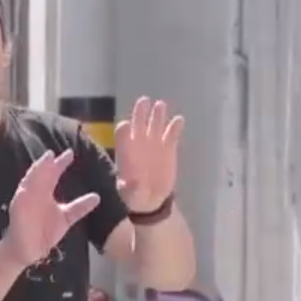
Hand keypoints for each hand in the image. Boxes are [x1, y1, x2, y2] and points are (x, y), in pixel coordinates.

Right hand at [4, 150, 101, 265]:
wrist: (30, 250)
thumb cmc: (45, 232)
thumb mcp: (66, 218)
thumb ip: (78, 207)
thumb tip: (96, 197)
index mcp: (45, 192)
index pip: (53, 174)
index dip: (60, 163)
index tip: (70, 153)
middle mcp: (35, 193)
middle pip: (41, 174)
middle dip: (46, 164)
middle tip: (53, 154)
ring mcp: (25, 200)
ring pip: (30, 182)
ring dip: (35, 172)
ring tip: (43, 163)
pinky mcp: (18, 210)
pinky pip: (20, 199)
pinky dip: (24, 192)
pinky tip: (28, 187)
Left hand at [114, 97, 183, 212]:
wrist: (151, 199)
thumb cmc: (134, 196)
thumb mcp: (131, 196)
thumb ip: (132, 188)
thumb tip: (135, 183)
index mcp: (125, 152)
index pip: (122, 135)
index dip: (124, 130)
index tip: (126, 126)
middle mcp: (138, 143)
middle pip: (138, 123)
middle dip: (140, 113)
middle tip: (144, 101)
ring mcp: (153, 144)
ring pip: (155, 124)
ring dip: (157, 114)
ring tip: (160, 105)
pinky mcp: (168, 148)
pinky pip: (171, 134)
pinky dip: (174, 127)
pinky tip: (178, 120)